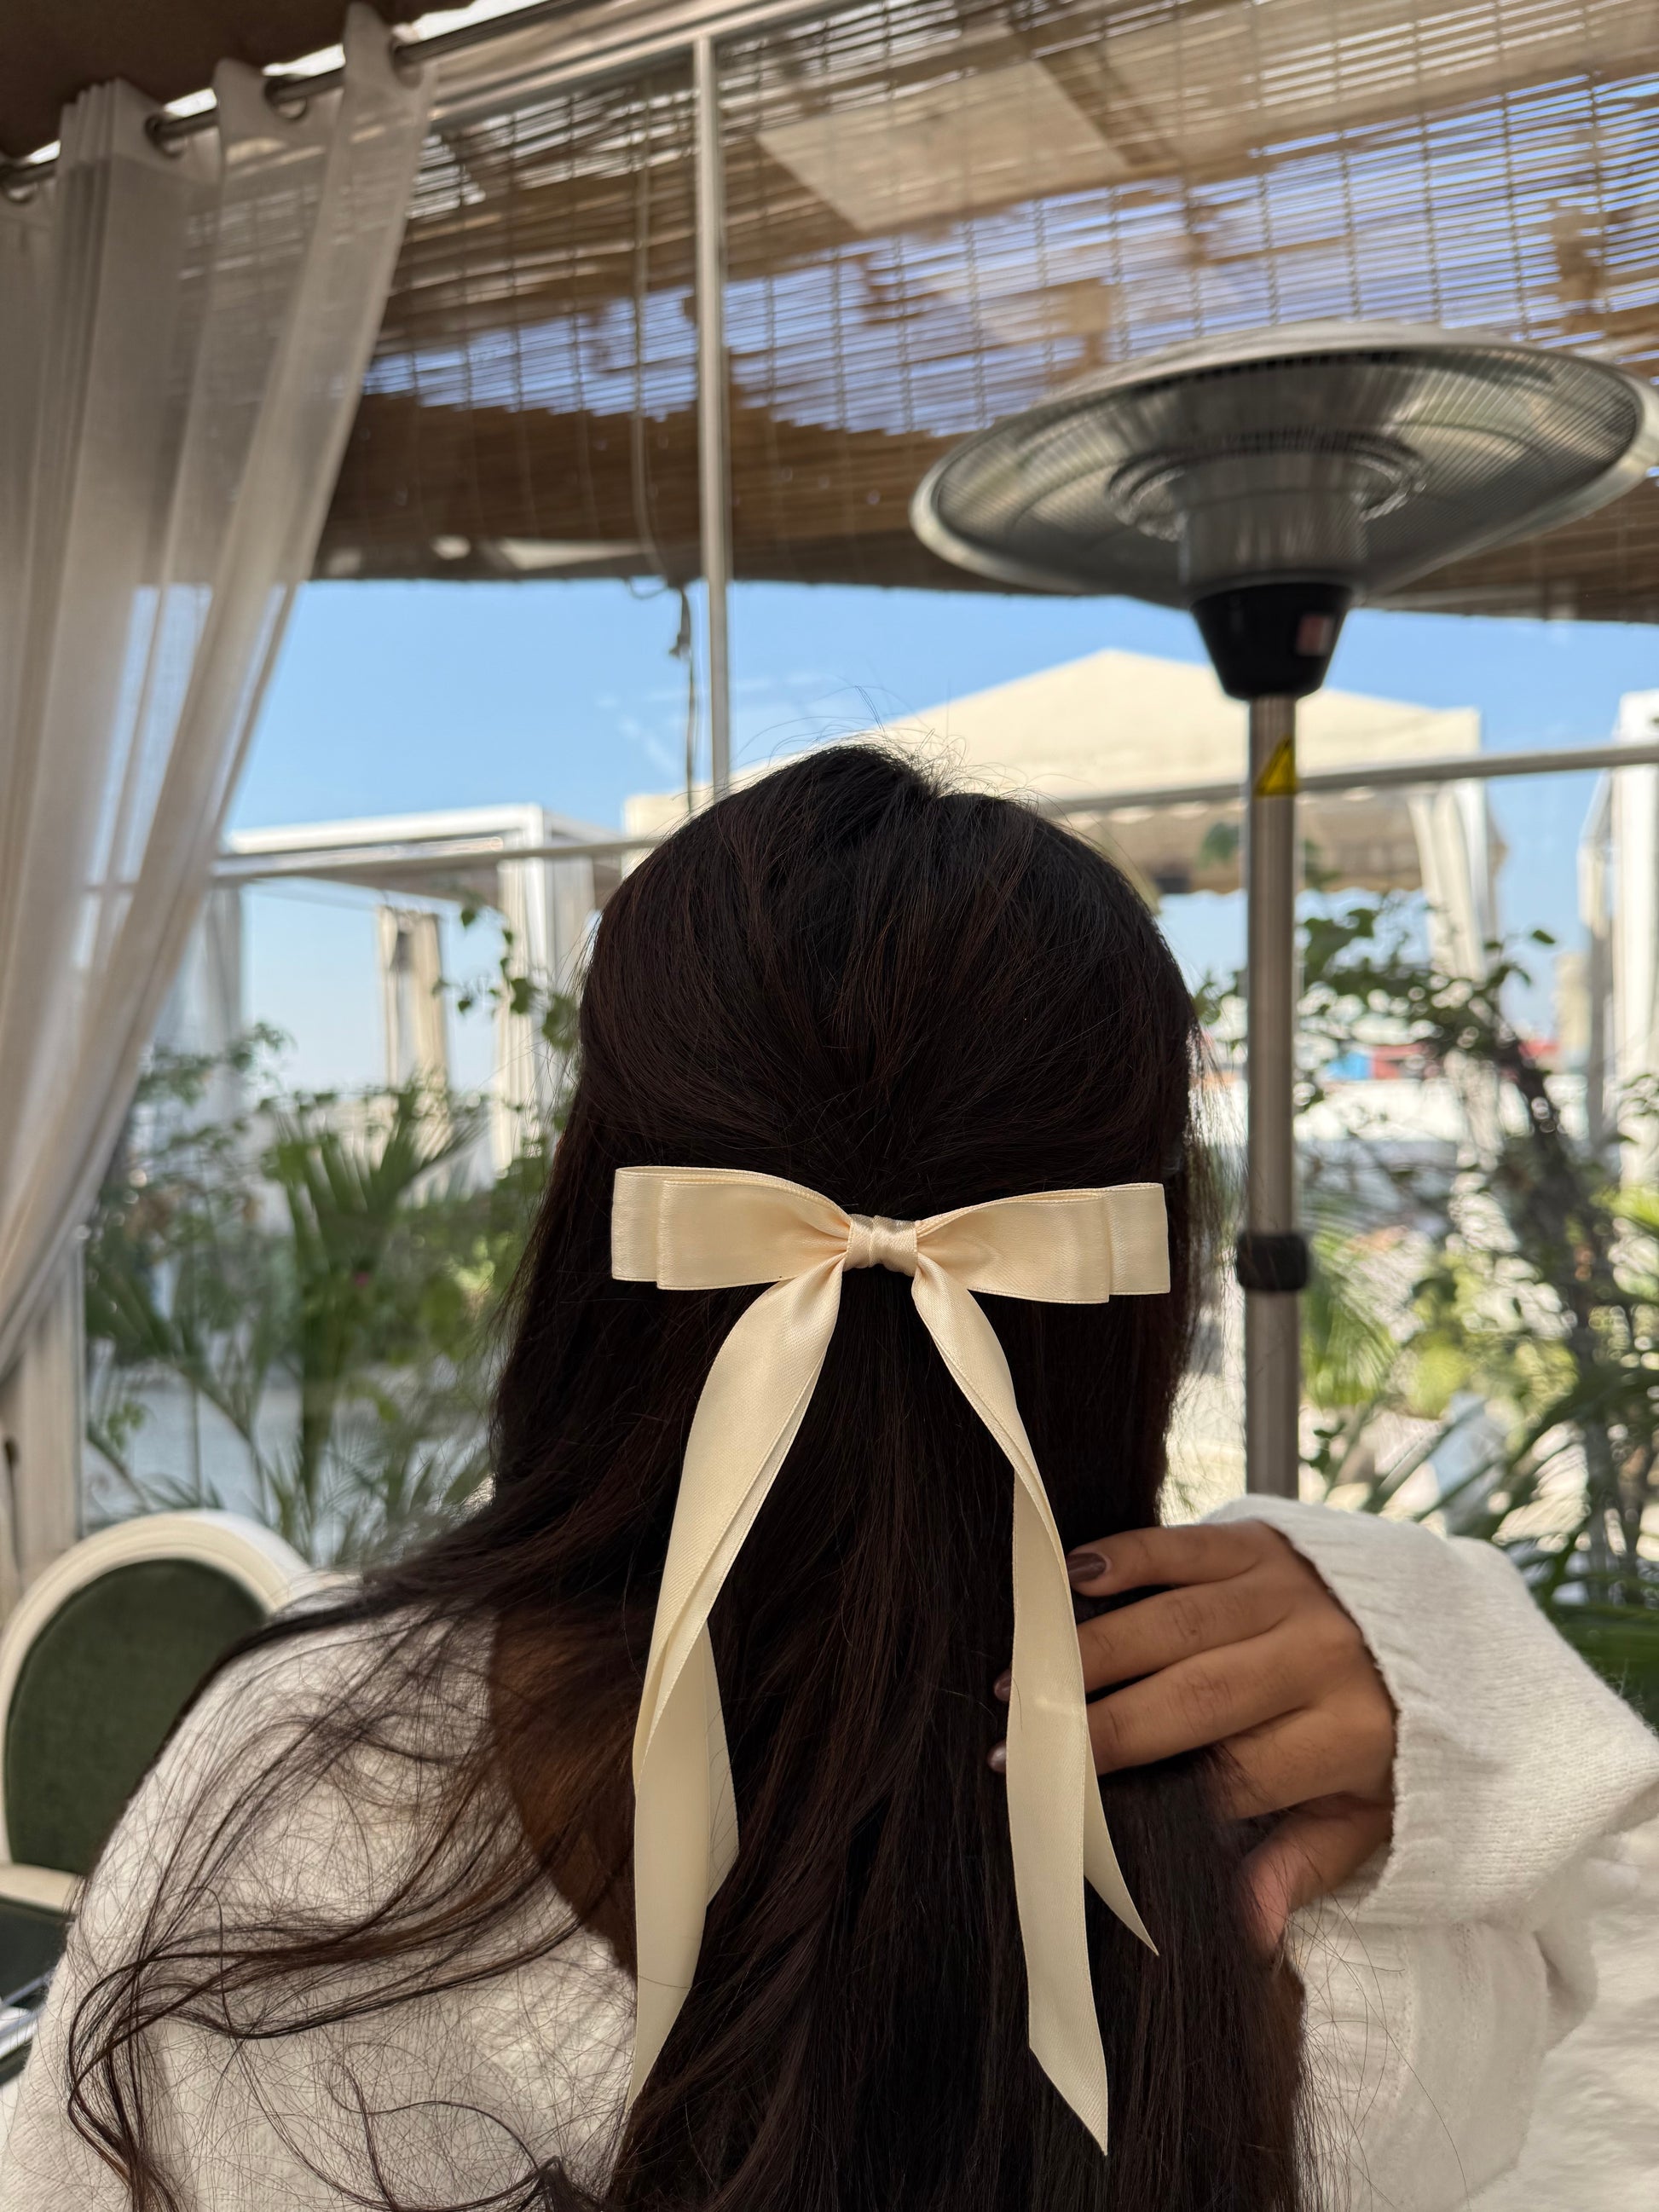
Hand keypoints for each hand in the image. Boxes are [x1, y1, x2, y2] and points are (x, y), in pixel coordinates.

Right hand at [995, 1520, 1395, 1947]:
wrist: (1450, 1635)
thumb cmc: (1392, 1743)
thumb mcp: (1370, 1818)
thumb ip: (1305, 1866)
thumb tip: (1249, 1931)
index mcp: (1346, 1737)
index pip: (1230, 1773)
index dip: (1146, 1792)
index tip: (1070, 1812)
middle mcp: (1319, 1657)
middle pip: (1191, 1696)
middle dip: (1096, 1724)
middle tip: (1019, 1745)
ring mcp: (1289, 1592)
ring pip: (1173, 1621)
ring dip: (1087, 1649)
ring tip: (1022, 1677)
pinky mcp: (1265, 1541)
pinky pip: (1184, 1546)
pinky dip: (1126, 1557)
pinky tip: (1069, 1577)